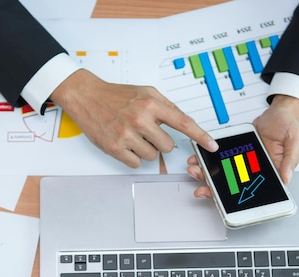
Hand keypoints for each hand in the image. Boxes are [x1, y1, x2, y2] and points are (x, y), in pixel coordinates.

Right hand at [50, 69, 218, 167]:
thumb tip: (184, 123)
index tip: (212, 145)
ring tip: (132, 136)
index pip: (183, 122)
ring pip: (152, 156)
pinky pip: (136, 163)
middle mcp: (140, 118)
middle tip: (147, 133)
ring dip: (145, 149)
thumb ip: (165, 107)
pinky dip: (133, 156)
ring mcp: (127, 134)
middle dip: (160, 142)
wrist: (87, 97)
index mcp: (151, 103)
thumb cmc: (116, 95)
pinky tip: (124, 143)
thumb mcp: (145, 92)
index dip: (200, 136)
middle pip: (167, 146)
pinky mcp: (114, 147)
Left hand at [187, 94, 298, 197]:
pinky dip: (207, 160)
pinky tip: (198, 159)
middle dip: (215, 188)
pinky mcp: (234, 153)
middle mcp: (254, 171)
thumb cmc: (288, 125)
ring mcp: (242, 163)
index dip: (237, 199)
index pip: (253, 192)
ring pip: (222, 174)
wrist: (278, 112)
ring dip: (207, 174)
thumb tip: (286, 177)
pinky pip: (219, 159)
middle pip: (233, 186)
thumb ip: (291, 159)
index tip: (223, 202)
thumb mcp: (296, 139)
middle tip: (201, 189)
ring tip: (195, 171)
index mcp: (270, 172)